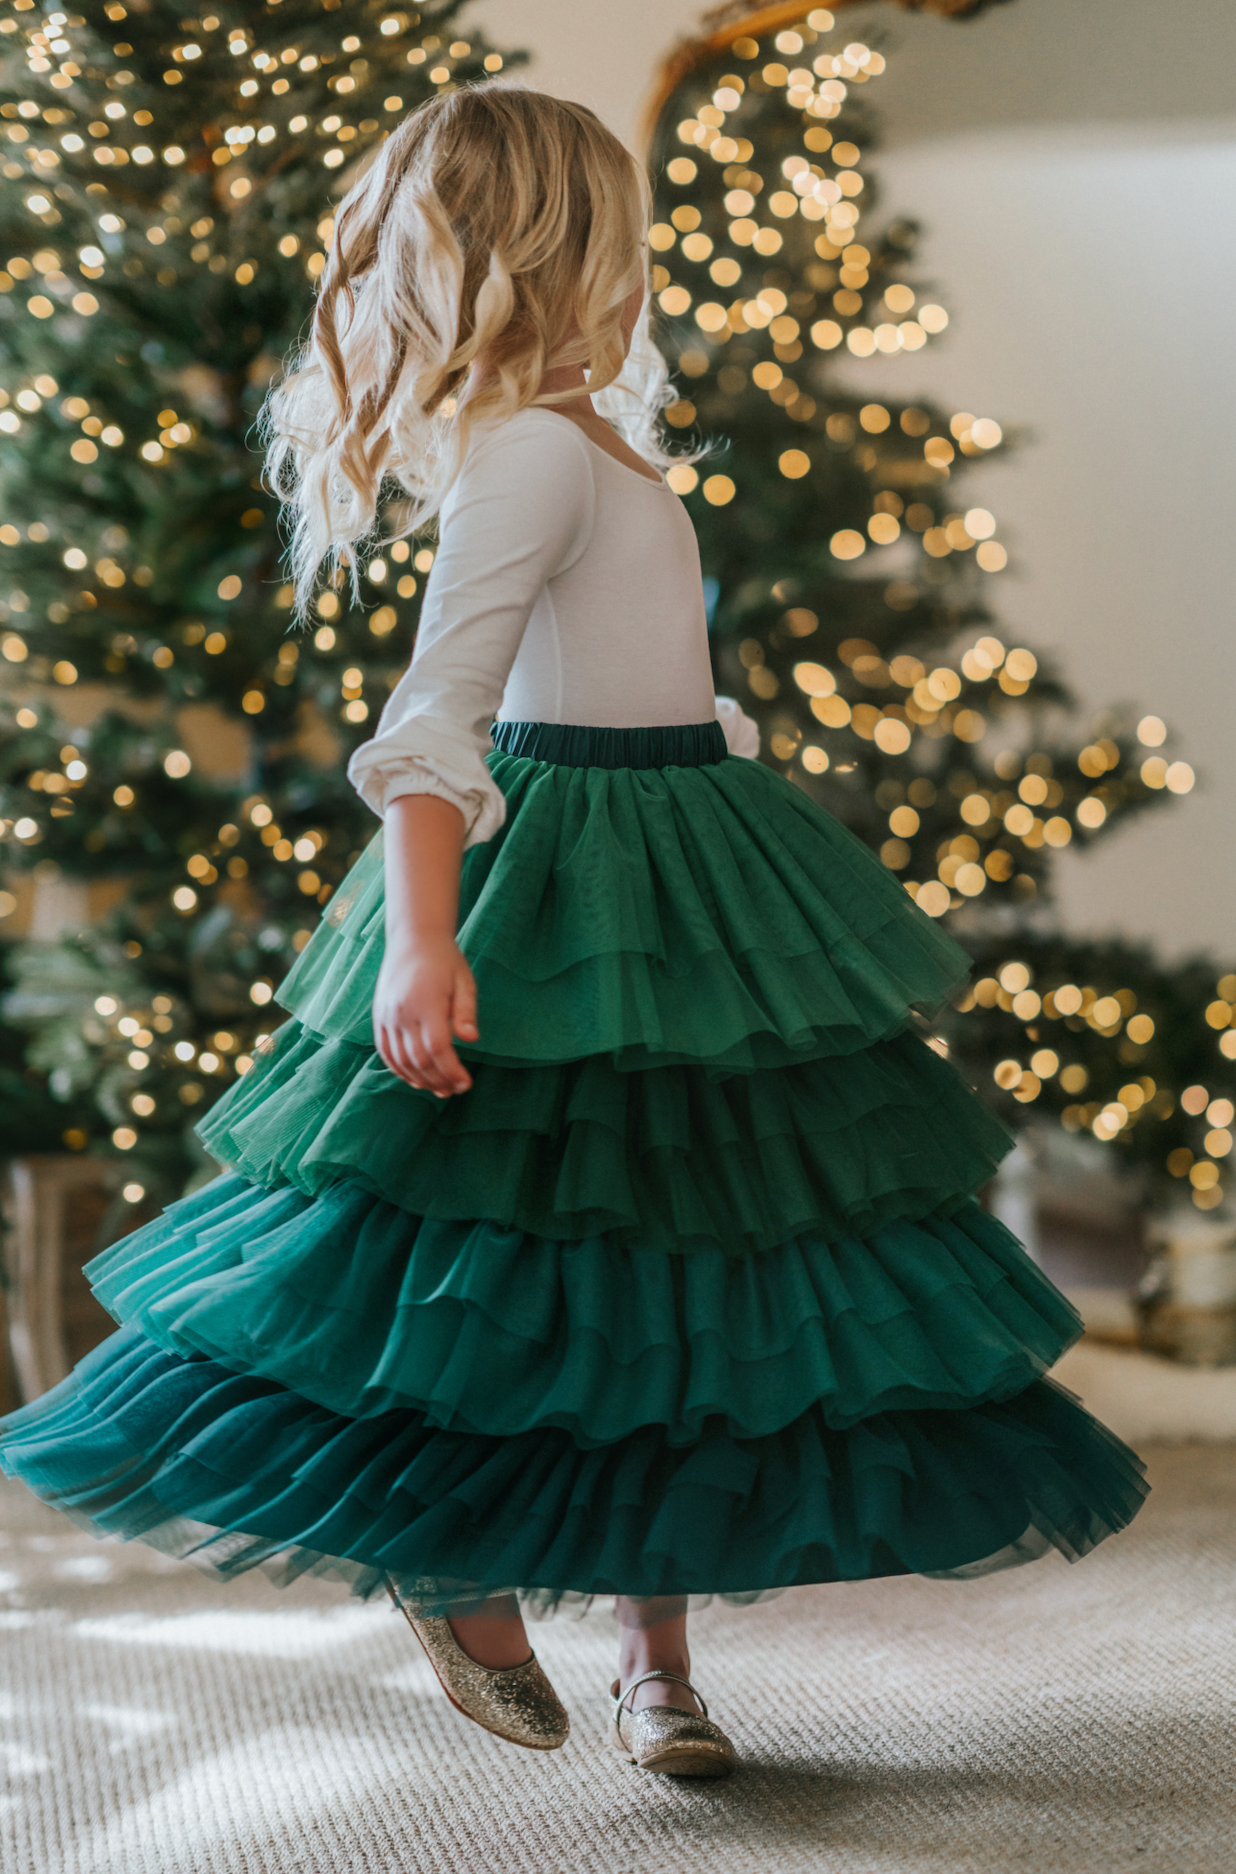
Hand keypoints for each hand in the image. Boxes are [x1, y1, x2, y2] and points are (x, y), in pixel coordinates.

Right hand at [374, 933, 477, 1096]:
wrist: (413, 939)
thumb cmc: (445, 960)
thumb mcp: (464, 981)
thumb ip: (466, 1011)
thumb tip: (472, 1039)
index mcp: (426, 1003)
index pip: (438, 1048)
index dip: (452, 1071)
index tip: (467, 1083)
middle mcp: (402, 1013)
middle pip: (419, 1059)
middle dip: (439, 1080)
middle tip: (457, 1090)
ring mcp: (387, 1016)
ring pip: (401, 1060)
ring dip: (420, 1079)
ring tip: (440, 1089)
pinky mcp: (379, 1017)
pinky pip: (385, 1051)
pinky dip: (399, 1070)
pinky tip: (416, 1080)